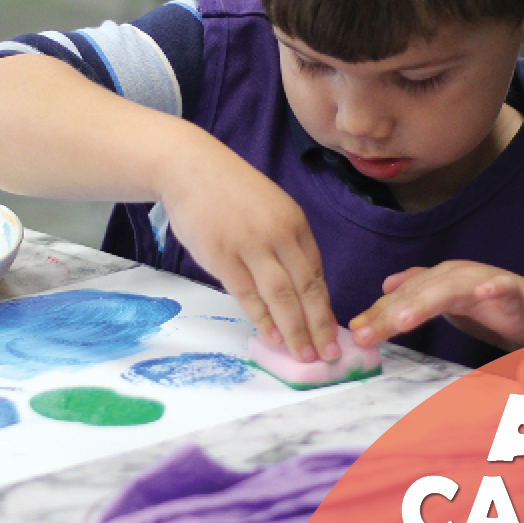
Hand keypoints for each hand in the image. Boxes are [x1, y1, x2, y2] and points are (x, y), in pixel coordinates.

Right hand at [159, 134, 339, 362]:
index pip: (317, 273)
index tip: (332, 333)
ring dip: (295, 329)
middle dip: (319, 325)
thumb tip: (296, 287)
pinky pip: (247, 294)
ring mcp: (251, 245)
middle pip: (306, 288)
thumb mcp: (270, 209)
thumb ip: (284, 244)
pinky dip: (262, 318)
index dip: (325, 307)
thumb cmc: (230, 192)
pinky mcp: (223, 255)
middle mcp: (279, 234)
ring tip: (304, 354)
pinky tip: (272, 336)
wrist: (190, 167)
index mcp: (295, 224)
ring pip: (281, 295)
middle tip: (328, 354)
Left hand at [349, 261, 523, 351]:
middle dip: (389, 313)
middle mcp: (455, 277)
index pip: (400, 298)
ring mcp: (484, 282)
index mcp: (437, 281)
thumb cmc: (486, 307)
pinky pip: (504, 288)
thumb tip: (384, 287)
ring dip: (426, 301)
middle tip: (366, 333)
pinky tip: (486, 293)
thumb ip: (415, 297)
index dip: (377, 314)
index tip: (355, 335)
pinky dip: (495, 288)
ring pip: (449, 290)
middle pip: (417, 294)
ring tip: (403, 321)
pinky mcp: (514, 293)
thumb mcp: (444, 304)